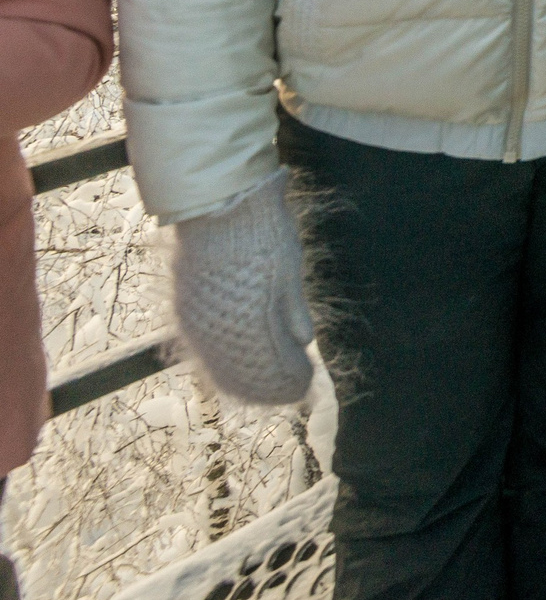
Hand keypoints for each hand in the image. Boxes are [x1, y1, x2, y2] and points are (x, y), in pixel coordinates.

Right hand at [171, 170, 315, 403]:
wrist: (217, 207)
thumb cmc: (261, 234)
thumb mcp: (289, 269)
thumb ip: (293, 309)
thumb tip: (305, 340)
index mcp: (251, 320)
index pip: (273, 363)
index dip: (290, 378)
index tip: (306, 386)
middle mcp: (220, 328)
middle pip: (245, 371)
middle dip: (269, 384)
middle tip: (290, 393)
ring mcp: (198, 322)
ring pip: (221, 365)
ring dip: (243, 380)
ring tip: (264, 390)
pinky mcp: (186, 311)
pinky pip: (204, 350)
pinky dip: (221, 364)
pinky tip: (231, 373)